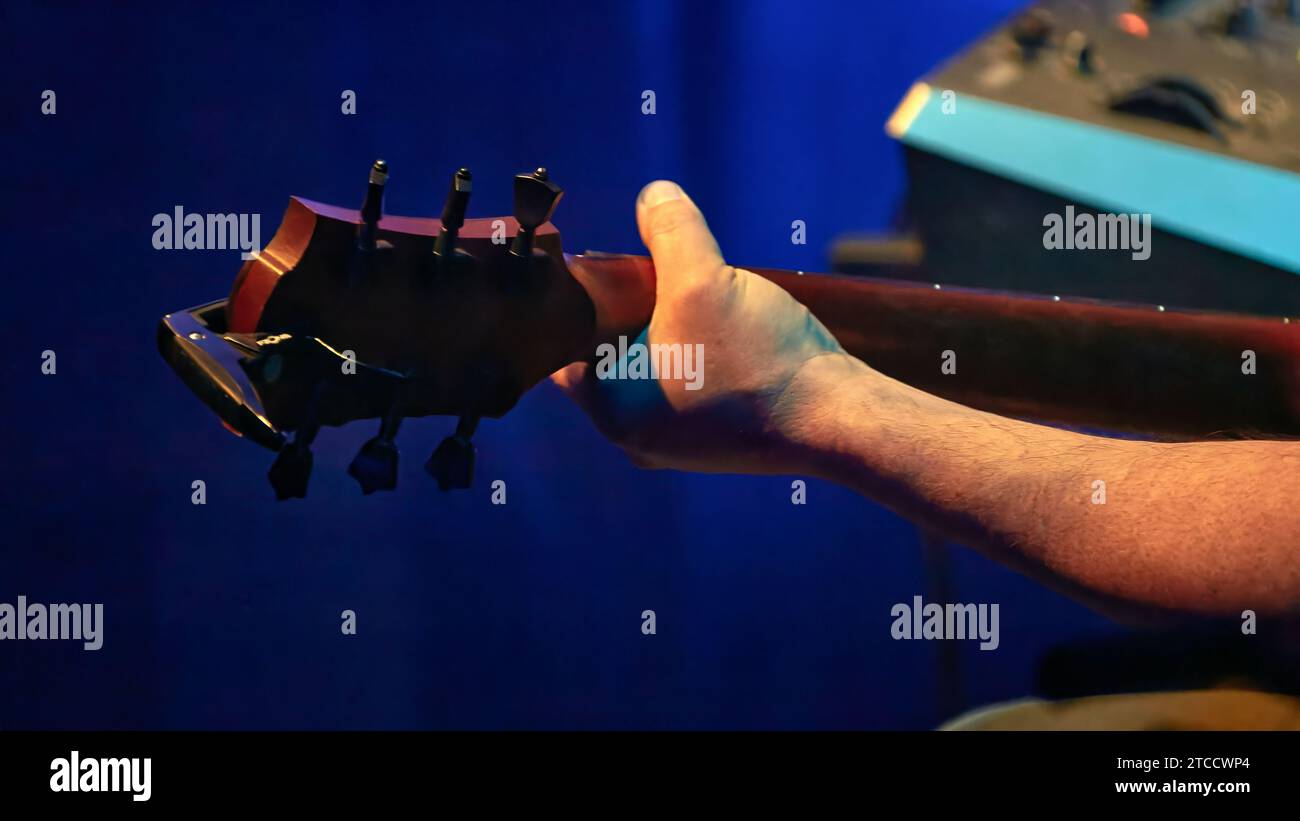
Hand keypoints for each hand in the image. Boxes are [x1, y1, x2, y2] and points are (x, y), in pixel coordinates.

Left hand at [551, 180, 855, 474]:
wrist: (838, 419)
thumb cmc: (763, 360)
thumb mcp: (705, 279)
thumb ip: (671, 231)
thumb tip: (652, 193)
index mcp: (612, 410)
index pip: (567, 346)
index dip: (588, 300)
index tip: (621, 271)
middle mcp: (635, 437)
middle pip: (611, 354)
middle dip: (637, 312)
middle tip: (670, 283)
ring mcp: (676, 444)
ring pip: (653, 368)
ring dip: (673, 333)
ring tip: (709, 310)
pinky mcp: (713, 441)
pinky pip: (688, 386)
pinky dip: (701, 358)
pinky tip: (734, 339)